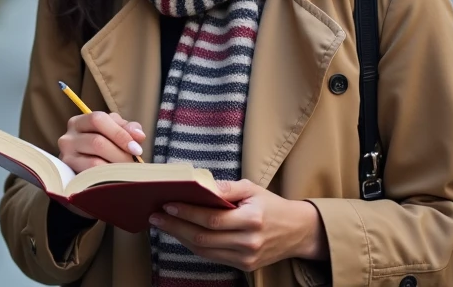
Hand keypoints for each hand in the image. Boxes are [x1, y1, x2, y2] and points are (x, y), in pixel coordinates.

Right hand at [57, 111, 145, 173]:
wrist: (88, 169)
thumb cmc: (104, 145)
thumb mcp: (114, 131)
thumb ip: (127, 129)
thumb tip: (139, 136)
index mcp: (79, 122)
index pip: (98, 120)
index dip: (120, 133)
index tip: (137, 148)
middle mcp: (68, 138)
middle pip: (97, 142)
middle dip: (120, 154)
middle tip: (134, 163)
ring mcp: (66, 157)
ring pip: (95, 162)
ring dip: (116, 167)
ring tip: (127, 171)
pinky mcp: (70, 175)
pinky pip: (91, 176)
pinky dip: (107, 177)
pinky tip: (116, 178)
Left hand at [148, 179, 327, 271]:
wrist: (297, 231)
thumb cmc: (271, 205)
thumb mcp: (252, 188)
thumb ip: (227, 188)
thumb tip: (200, 186)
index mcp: (252, 220)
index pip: (212, 219)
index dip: (187, 213)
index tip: (167, 205)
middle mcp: (249, 242)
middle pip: (204, 238)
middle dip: (176, 227)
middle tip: (155, 217)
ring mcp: (246, 257)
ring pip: (205, 251)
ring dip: (181, 237)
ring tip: (163, 224)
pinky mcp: (245, 266)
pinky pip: (213, 257)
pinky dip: (194, 245)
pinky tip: (182, 234)